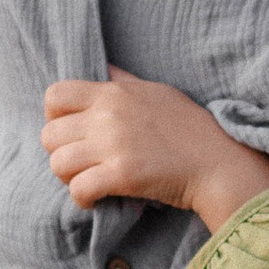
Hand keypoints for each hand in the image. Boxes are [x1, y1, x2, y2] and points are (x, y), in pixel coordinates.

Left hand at [42, 72, 268, 233]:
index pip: (54, 94)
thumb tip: (103, 69)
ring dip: (68, 178)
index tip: (70, 132)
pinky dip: (82, 198)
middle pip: (49, 134)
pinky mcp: (122, 175)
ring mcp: (113, 145)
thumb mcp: (156, 91)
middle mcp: (108, 115)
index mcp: (113, 92)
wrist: (219, 163)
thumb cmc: (191, 128)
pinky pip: (78, 189)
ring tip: (88, 181)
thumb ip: (123, 82)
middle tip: (82, 163)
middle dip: (59, 152)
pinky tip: (97, 199)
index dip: (53, 116)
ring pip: (57, 163)